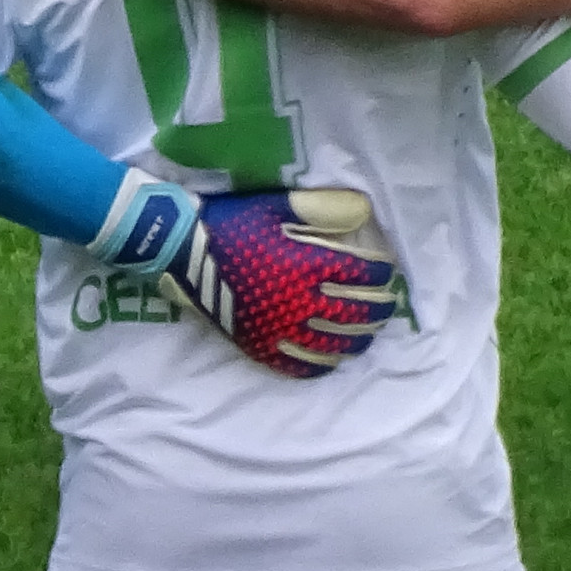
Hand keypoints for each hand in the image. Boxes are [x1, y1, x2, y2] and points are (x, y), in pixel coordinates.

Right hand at [170, 188, 405, 377]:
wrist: (183, 252)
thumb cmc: (233, 223)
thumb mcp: (278, 205)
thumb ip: (324, 208)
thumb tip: (365, 213)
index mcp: (308, 265)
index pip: (363, 275)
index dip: (381, 273)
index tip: (385, 269)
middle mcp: (300, 302)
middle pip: (356, 313)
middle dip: (379, 307)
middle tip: (387, 302)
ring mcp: (280, 330)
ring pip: (334, 344)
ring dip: (359, 338)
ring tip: (368, 331)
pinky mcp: (260, 347)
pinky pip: (300, 365)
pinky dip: (323, 364)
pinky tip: (332, 358)